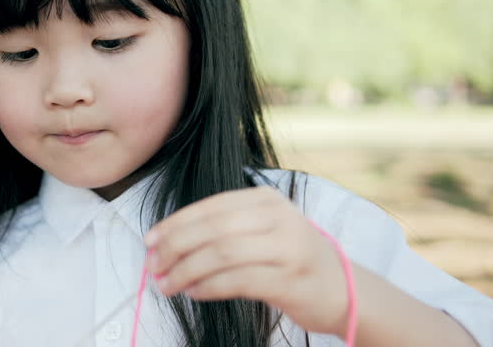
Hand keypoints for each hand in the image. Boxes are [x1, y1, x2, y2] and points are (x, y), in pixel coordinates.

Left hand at [143, 186, 351, 336]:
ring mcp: (286, 248)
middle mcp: (278, 217)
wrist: (342, 289)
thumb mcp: (261, 230)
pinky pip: (237, 281)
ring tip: (167, 285)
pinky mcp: (289, 279)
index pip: (209, 207)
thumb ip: (222, 229)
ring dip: (186, 271)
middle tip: (152, 266)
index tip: (149, 241)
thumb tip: (165, 242)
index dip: (174, 223)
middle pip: (212, 229)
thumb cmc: (289, 259)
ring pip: (220, 254)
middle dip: (174, 248)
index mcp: (266, 199)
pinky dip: (208, 287)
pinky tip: (194, 293)